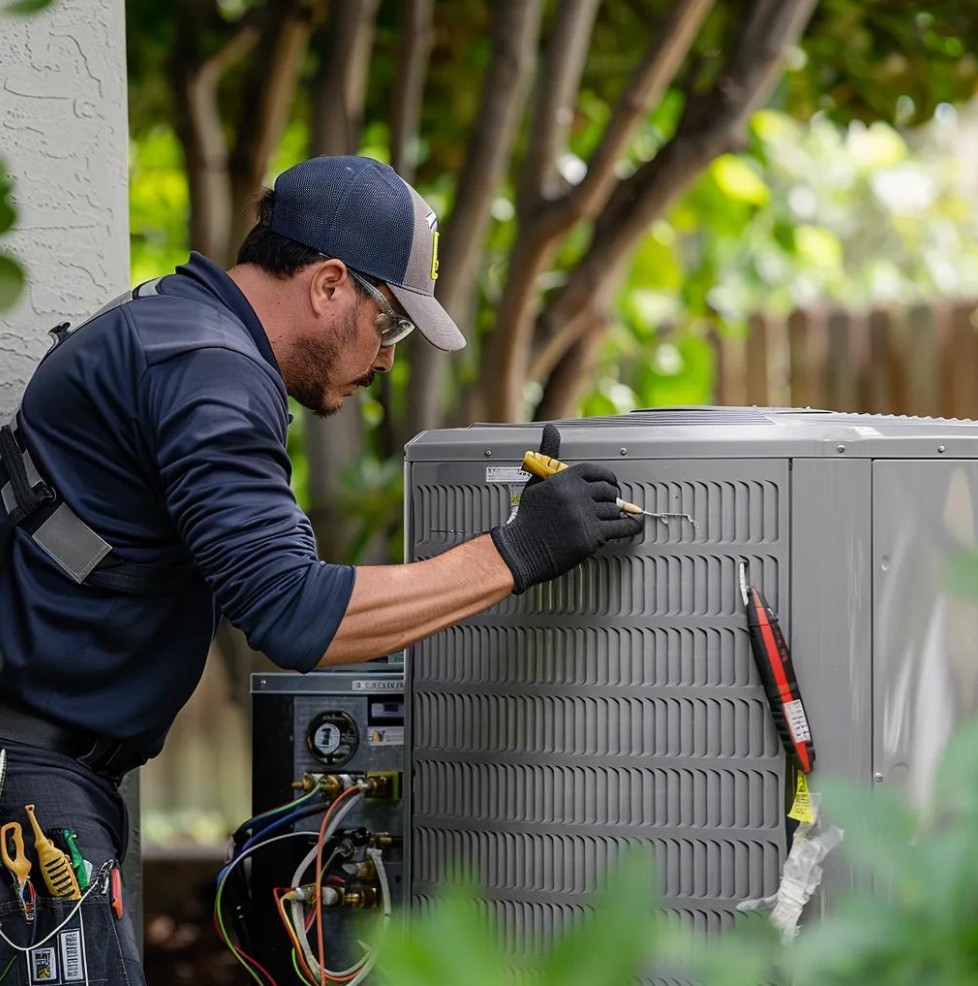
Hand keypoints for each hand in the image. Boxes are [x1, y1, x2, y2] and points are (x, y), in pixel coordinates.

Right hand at [490, 424, 642, 593]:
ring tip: (611, 518)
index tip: (611, 484)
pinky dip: (631, 527)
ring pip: (615, 510)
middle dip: (611, 498)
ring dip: (616, 514)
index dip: (608, 478)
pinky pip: (621, 528)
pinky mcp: (592, 537)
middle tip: (611, 503)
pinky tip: (633, 525)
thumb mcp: (536, 481)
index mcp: (565, 479)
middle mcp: (576, 495)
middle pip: (608, 491)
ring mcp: (585, 516)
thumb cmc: (528, 518)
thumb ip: (549, 454)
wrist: (521, 550)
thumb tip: (551, 429)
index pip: (597, 472)